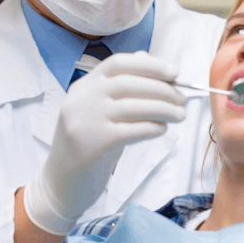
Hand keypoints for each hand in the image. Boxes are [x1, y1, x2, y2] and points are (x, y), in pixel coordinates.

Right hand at [24, 51, 185, 234]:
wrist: (61, 182)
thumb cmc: (86, 144)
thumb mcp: (97, 111)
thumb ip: (118, 88)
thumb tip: (148, 60)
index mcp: (83, 86)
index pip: (117, 63)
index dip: (149, 65)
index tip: (174, 72)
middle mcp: (81, 99)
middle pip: (128, 83)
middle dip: (162, 88)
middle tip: (182, 98)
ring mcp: (85, 120)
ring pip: (132, 106)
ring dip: (163, 108)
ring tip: (179, 115)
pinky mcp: (93, 144)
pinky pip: (131, 130)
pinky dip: (152, 127)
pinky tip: (162, 130)